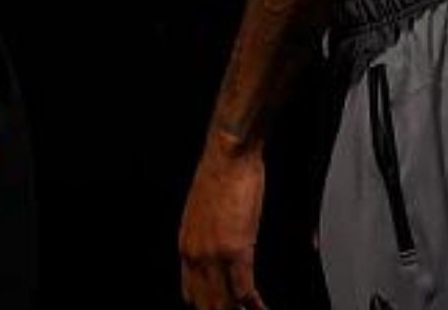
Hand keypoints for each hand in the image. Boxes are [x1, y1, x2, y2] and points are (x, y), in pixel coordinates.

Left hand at [180, 137, 267, 309]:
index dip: (205, 307)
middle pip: (204, 304)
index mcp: (185, 246)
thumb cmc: (220, 175)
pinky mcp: (236, 250)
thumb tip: (222, 251)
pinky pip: (244, 291)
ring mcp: (213, 255)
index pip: (190, 293)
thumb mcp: (203, 212)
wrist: (227, 153)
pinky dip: (255, 305)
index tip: (220, 308)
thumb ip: (207, 237)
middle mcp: (194, 255)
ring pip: (223, 303)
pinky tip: (262, 309)